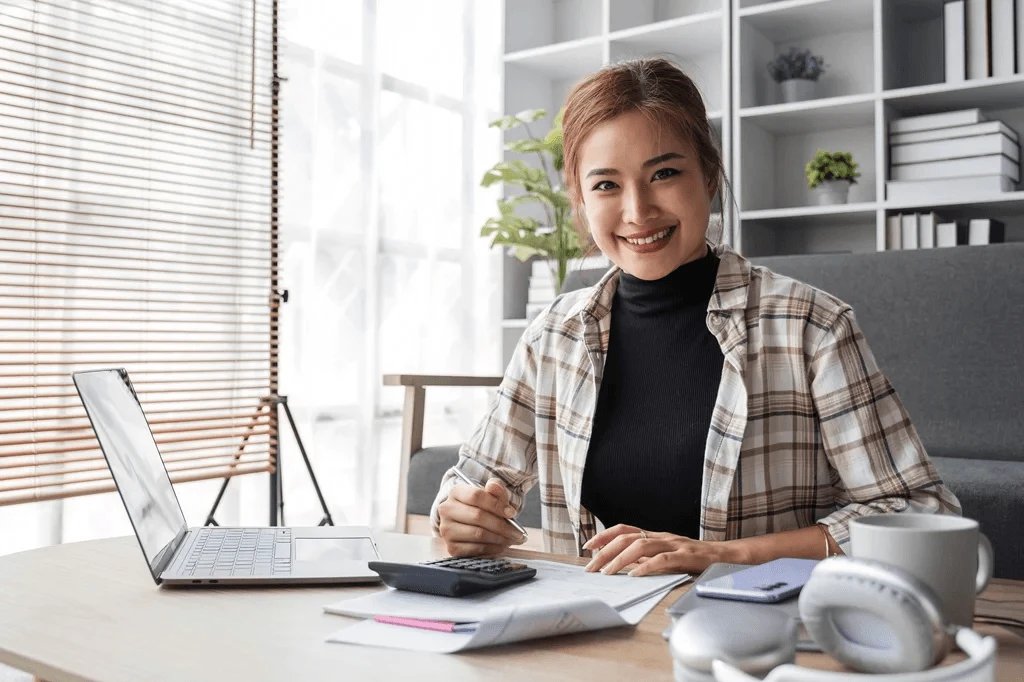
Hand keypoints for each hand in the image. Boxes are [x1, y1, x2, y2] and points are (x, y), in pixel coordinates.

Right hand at [438, 477, 525, 556]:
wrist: (470, 522)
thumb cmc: (483, 507)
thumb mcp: (491, 495)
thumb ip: (495, 489)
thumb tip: (494, 487)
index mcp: (456, 492)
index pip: (476, 496)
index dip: (496, 505)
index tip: (512, 513)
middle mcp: (447, 510)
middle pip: (478, 516)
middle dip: (502, 525)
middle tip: (518, 532)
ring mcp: (447, 530)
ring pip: (478, 534)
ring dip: (500, 538)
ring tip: (513, 538)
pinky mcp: (452, 547)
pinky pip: (476, 549)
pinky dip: (493, 548)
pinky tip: (501, 545)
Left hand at [582, 524, 731, 576]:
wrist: (725, 557)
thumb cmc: (694, 558)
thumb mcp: (666, 555)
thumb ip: (646, 558)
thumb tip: (623, 564)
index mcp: (655, 535)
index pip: (624, 529)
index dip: (604, 535)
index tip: (588, 546)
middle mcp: (661, 536)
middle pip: (627, 537)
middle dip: (605, 552)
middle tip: (591, 567)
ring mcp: (673, 544)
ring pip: (641, 545)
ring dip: (620, 559)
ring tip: (607, 572)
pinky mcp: (686, 555)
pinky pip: (663, 559)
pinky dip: (646, 566)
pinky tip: (635, 575)